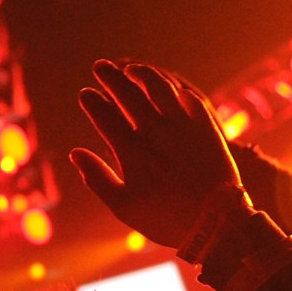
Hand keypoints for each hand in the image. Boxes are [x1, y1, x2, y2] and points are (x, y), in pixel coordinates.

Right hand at [68, 60, 244, 245]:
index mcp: (131, 151)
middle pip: (127, 93)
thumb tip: (75, 153)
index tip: (85, 93)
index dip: (92, 102)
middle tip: (100, 67)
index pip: (104, 115)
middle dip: (110, 77)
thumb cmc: (165, 219)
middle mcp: (155, 131)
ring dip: (142, 74)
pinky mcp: (206, 126)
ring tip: (132, 69)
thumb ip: (97, 178)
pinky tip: (168, 88)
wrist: (216, 223)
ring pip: (158, 87)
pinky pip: (188, 98)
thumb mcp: (124, 207)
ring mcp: (182, 125)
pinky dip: (174, 89)